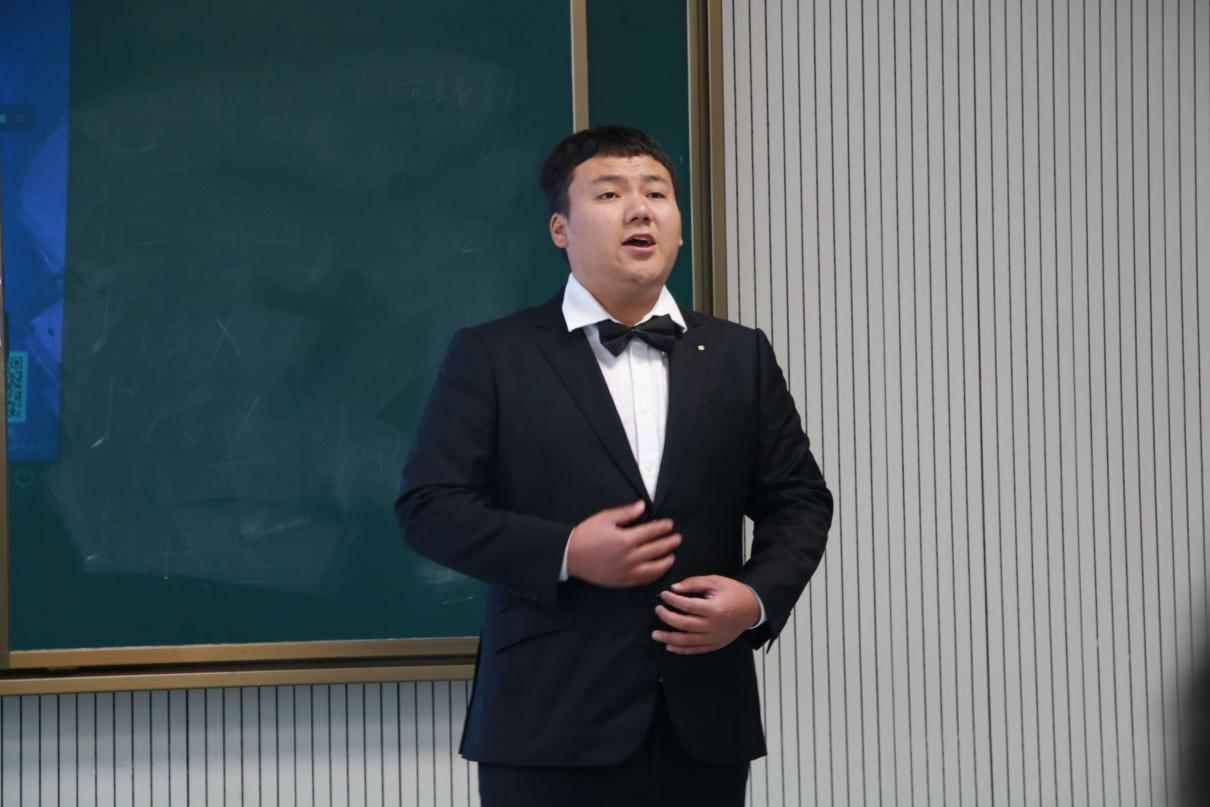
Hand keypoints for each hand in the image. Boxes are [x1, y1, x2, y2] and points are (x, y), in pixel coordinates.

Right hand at [566, 500, 680, 587]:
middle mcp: (630, 557)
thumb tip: (642, 506)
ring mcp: (627, 571)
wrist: (569, 556)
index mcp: (626, 539)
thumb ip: (626, 513)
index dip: (663, 527)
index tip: (670, 524)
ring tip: (672, 555)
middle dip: (669, 542)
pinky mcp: (622, 582)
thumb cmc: (586, 534)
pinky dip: (655, 574)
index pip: (651, 532)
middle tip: (677, 538)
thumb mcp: (605, 518)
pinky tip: (659, 569)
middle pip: (657, 549)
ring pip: (654, 568)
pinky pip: (644, 580)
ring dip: (666, 560)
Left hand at [652, 576, 760, 654]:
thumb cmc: (734, 593)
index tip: (664, 594)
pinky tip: (669, 646)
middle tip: (657, 610)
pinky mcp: (715, 645)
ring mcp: (714, 638)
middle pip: (684, 624)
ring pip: (687, 641)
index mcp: (714, 609)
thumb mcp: (716, 581)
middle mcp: (713, 626)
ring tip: (655, 634)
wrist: (753, 608)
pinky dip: (681, 650)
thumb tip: (675, 588)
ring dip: (669, 639)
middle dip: (667, 617)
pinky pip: (695, 650)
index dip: (672, 600)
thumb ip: (695, 583)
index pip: (687, 605)